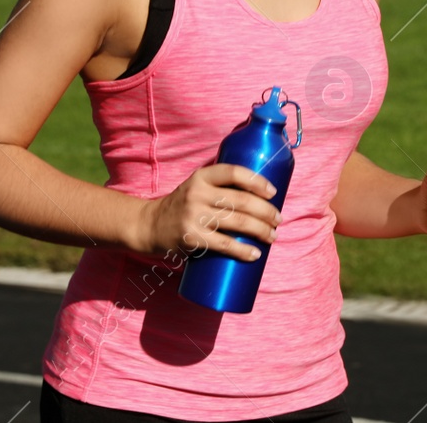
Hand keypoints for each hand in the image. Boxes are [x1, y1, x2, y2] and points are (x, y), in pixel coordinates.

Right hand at [133, 164, 281, 261]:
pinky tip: (255, 254)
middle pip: (242, 200)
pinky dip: (243, 250)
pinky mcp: (191, 238)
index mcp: (201, 176)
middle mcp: (197, 193)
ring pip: (238, 222)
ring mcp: (194, 216)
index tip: (273, 192)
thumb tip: (260, 197)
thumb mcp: (197, 187)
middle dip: (266, 212)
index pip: (234, 172)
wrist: (148, 226)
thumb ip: (221, 187)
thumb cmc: (182, 206)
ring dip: (261, 230)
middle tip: (278, 220)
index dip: (257, 181)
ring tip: (272, 236)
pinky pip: (224, 244)